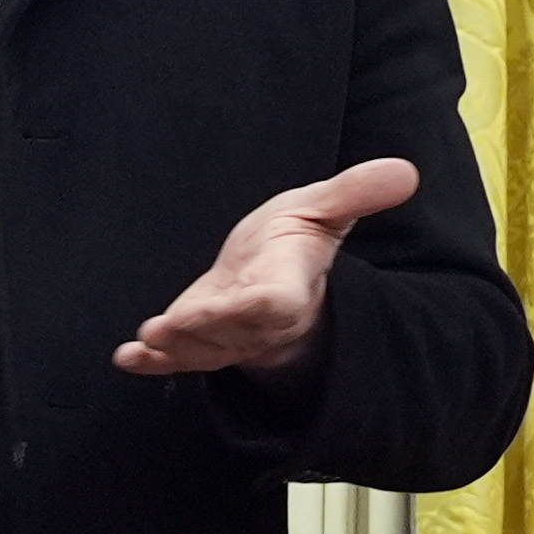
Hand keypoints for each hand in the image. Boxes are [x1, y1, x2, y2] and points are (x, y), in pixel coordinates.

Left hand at [114, 157, 417, 377]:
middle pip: (235, 330)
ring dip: (176, 347)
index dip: (265, 304)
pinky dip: (152, 361)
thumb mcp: (323, 209)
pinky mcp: (199, 341)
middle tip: (171, 325)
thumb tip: (406, 171)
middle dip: (205, 329)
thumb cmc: (295, 243)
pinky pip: (178, 357)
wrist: (275, 277)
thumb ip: (356, 193)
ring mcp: (228, 336)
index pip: (280, 300)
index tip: (254, 304)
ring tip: (148, 340)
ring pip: (204, 348)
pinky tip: (127, 358)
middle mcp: (258, 319)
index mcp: (288, 284)